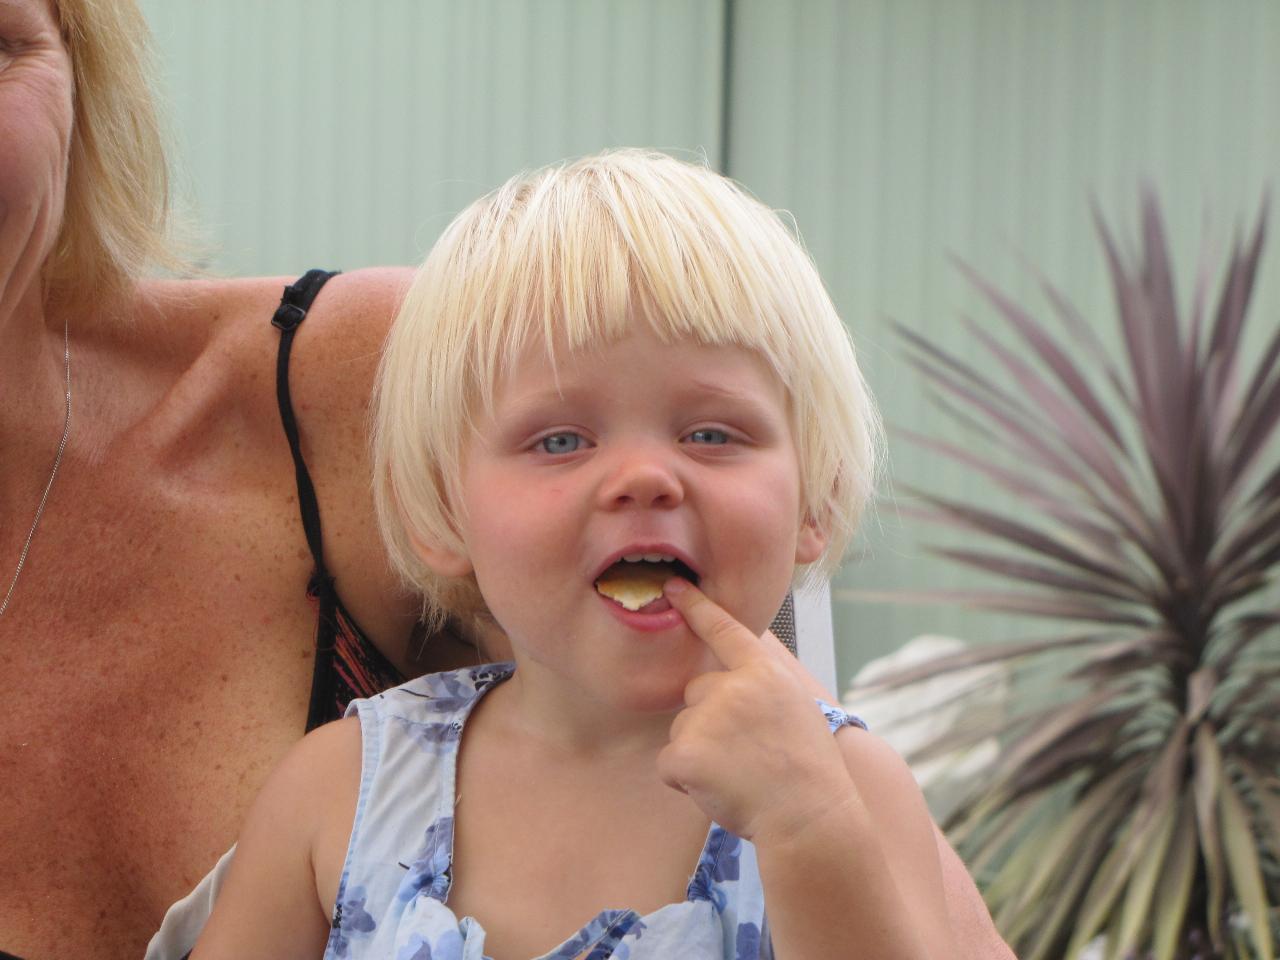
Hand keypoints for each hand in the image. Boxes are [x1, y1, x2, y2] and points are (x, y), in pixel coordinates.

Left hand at [658, 578, 852, 844]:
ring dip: (699, 754)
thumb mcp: (797, 707)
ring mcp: (707, 718)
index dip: (696, 606)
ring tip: (739, 775)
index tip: (673, 585)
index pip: (724, 629)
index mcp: (764, 672)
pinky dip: (685, 781)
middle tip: (746, 754)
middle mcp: (733, 686)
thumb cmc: (808, 771)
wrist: (810, 817)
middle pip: (694, 692)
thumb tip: (731, 671)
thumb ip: (762, 684)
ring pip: (681, 730)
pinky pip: (668, 764)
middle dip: (708, 720)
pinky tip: (719, 790)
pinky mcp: (686, 752)